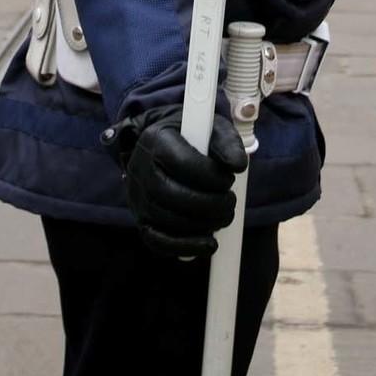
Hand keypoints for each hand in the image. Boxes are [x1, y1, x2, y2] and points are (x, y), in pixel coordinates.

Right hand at [119, 108, 248, 257]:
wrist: (162, 148)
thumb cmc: (192, 138)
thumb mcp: (211, 128)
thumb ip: (227, 143)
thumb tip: (237, 165)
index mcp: (156, 141)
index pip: (182, 164)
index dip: (212, 177)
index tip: (228, 177)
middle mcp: (141, 170)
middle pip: (171, 195)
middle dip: (210, 204)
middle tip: (229, 202)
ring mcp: (138, 198)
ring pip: (167, 220)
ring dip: (203, 224)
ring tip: (223, 216)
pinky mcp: (142, 220)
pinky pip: (157, 242)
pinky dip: (186, 247)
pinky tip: (208, 243)